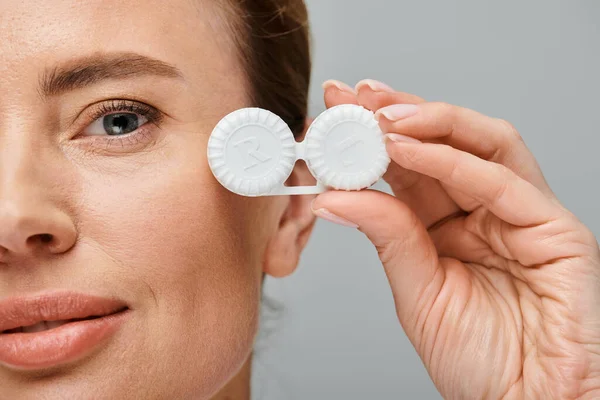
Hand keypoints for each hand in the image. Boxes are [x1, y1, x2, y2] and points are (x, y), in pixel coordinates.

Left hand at [312, 79, 599, 398]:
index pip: (408, 166)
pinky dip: (453, 160)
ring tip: (378, 114)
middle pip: (442, 142)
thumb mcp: (416, 290)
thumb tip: (334, 194)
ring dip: (427, 121)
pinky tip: (409, 149)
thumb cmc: (479, 358)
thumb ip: (386, 236)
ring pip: (479, 143)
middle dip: (395, 114)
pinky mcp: (554, 228)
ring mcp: (519, 213)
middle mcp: (482, 210)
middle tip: (352, 98)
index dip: (370, 137)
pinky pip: (502, 181)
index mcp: (446, 225)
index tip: (332, 116)